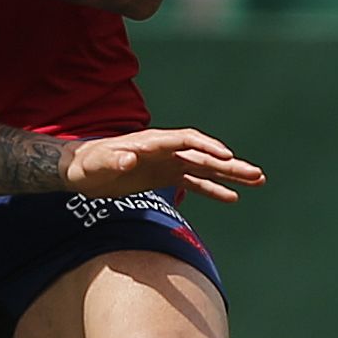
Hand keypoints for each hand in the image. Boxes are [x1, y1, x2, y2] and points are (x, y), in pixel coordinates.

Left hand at [64, 128, 265, 202]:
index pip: (186, 140)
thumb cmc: (88, 164)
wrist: (80, 170)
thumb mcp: (98, 163)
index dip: (207, 147)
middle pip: (203, 155)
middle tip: (257, 174)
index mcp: (152, 142)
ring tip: (257, 181)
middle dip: (230, 164)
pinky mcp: (164, 176)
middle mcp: (164, 150)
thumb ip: (115, 160)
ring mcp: (167, 163)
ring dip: (229, 175)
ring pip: (205, 168)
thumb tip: (131, 158)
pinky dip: (213, 190)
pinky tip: (233, 197)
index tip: (227, 157)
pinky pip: (195, 183)